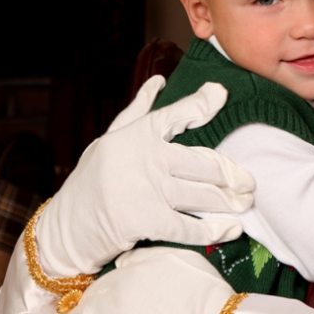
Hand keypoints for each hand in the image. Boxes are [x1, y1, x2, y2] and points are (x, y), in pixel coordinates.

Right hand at [34, 76, 254, 275]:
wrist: (64, 230)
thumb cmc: (89, 183)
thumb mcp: (107, 141)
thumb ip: (136, 113)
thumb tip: (158, 82)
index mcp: (137, 136)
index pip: (176, 114)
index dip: (201, 104)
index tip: (221, 95)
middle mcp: (146, 158)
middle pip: (203, 161)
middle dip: (232, 173)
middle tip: (249, 182)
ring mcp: (148, 189)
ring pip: (203, 193)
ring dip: (230, 200)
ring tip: (246, 201)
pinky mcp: (147, 220)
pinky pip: (191, 225)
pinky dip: (215, 229)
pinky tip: (231, 229)